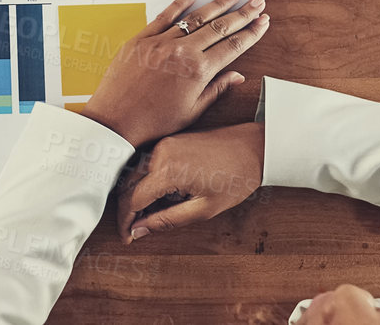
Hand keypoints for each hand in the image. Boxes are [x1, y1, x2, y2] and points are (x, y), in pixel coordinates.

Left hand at [79, 0, 269, 147]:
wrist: (116, 119)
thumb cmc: (154, 120)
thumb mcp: (193, 111)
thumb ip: (216, 89)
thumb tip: (237, 76)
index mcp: (199, 71)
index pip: (233, 46)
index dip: (251, 32)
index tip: (263, 21)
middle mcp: (182, 51)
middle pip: (219, 27)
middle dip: (241, 13)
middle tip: (257, 0)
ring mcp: (161, 42)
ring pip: (195, 17)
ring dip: (217, 4)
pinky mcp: (142, 38)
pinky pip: (164, 16)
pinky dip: (179, 3)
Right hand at [116, 122, 265, 241]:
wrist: (253, 148)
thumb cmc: (235, 178)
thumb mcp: (204, 208)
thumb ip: (168, 220)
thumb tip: (140, 229)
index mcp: (167, 170)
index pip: (131, 199)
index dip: (126, 222)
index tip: (127, 238)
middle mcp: (158, 153)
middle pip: (127, 185)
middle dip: (126, 210)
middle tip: (133, 230)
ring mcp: (162, 144)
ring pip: (134, 174)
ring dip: (135, 196)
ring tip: (148, 216)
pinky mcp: (167, 141)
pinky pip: (146, 164)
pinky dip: (146, 183)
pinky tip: (158, 197)